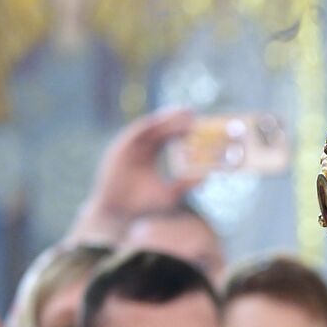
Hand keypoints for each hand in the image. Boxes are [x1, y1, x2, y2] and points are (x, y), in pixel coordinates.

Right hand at [71, 108, 201, 238]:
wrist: (119, 213)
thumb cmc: (144, 206)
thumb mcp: (170, 194)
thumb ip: (186, 184)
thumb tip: (207, 177)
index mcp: (151, 156)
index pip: (169, 138)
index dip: (183, 131)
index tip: (199, 125)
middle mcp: (140, 149)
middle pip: (161, 129)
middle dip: (176, 119)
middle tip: (193, 113)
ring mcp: (130, 147)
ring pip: (150, 127)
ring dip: (166, 118)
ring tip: (182, 113)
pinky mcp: (121, 147)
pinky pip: (137, 132)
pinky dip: (150, 125)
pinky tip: (163, 121)